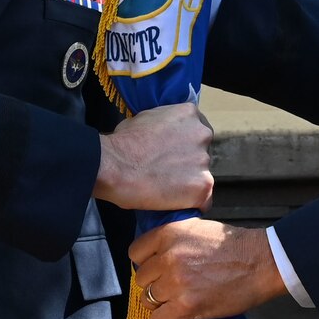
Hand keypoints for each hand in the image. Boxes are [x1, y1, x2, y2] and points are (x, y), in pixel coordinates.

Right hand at [94, 101, 213, 211]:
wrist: (114, 167)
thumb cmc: (122, 144)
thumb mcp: (144, 118)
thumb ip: (164, 125)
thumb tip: (164, 135)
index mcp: (189, 114)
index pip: (197, 131)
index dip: (185, 145)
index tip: (174, 154)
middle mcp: (202, 135)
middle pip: (202, 153)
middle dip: (188, 163)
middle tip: (168, 173)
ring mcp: (204, 161)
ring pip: (202, 176)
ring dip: (188, 184)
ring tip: (165, 189)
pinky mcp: (203, 186)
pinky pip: (204, 200)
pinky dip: (191, 204)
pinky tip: (173, 204)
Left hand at [129, 219, 285, 318]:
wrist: (260, 262)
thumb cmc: (234, 246)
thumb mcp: (197, 228)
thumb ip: (173, 238)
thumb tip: (155, 254)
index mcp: (169, 234)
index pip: (135, 253)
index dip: (146, 263)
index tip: (157, 269)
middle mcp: (168, 257)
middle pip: (141, 279)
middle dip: (154, 284)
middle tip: (172, 287)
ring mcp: (176, 282)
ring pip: (147, 300)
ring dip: (160, 304)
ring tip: (177, 301)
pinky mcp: (186, 306)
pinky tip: (178, 316)